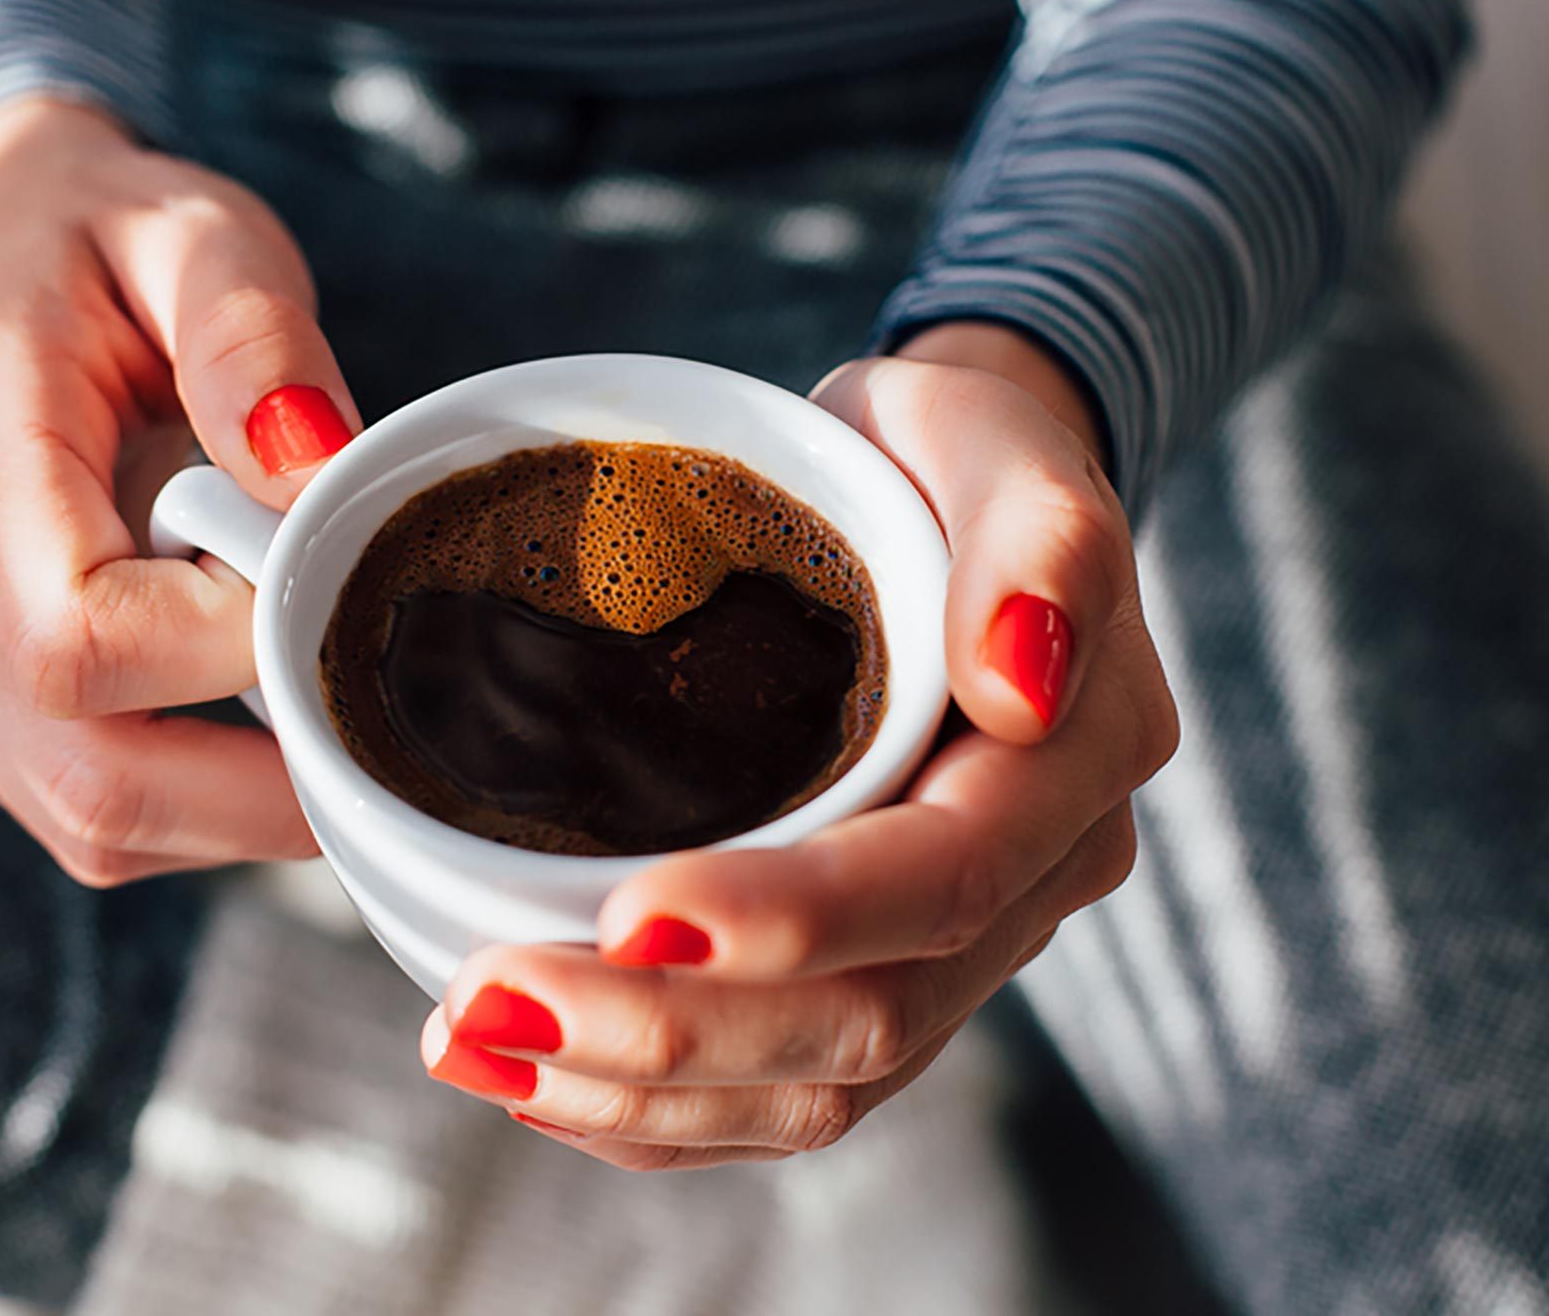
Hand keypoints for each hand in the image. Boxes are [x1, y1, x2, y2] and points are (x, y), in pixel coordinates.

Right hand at [0, 96, 360, 883]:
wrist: (2, 241)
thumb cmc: (111, 237)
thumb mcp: (198, 232)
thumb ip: (253, 332)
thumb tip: (311, 473)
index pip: (75, 638)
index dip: (223, 650)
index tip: (316, 577)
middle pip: (81, 774)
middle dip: (256, 786)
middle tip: (379, 722)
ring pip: (82, 816)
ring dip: (232, 806)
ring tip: (324, 705)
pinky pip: (78, 802)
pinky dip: (192, 799)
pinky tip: (260, 717)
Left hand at [416, 324, 1176, 1167]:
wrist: (935, 501)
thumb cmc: (945, 457)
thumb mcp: (995, 438)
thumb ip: (1040, 538)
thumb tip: (1019, 678)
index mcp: (1073, 763)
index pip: (941, 884)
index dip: (790, 921)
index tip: (626, 913)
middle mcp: (1032, 885)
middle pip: (866, 1019)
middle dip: (673, 1033)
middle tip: (490, 1000)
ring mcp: (958, 950)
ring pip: (816, 1088)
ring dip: (639, 1091)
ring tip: (475, 1041)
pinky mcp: (879, 976)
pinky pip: (778, 1092)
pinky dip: (652, 1109)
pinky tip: (531, 1076)